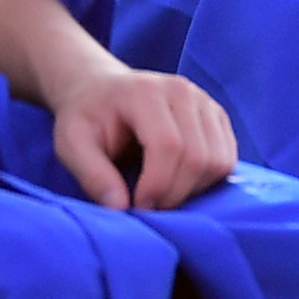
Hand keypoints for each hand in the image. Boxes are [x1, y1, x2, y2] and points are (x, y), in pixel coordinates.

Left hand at [39, 55, 237, 211]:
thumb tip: (120, 208)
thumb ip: (92, 174)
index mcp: (146, 92)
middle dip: (175, 194)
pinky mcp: (217, 116)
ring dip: (193, 190)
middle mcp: (182, 91)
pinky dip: (207, 182)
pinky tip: (178, 183)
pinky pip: (227, 160)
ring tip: (162, 194)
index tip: (137, 207)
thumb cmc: (86, 119)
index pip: (168, 145)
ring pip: (219, 161)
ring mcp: (204, 101)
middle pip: (198, 156)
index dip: (158, 185)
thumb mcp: (71, 144)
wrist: (103, 92)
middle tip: (148, 206)